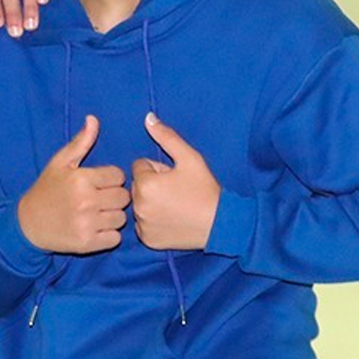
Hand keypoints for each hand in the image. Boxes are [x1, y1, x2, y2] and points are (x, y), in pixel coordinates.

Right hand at [17, 115, 128, 252]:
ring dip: (112, 216)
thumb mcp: (60, 163)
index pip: (118, 176)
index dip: (110, 179)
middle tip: (98, 199)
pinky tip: (95, 228)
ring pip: (121, 218)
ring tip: (96, 214)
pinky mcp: (87, 243)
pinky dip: (108, 235)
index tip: (97, 183)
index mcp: (81, 179)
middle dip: (113, 197)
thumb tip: (93, 119)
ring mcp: (87, 224)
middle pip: (123, 197)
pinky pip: (115, 238)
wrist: (28, 224)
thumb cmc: (47, 189)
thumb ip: (80, 142)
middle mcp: (86, 201)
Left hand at [131, 113, 220, 250]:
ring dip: (151, 202)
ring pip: (140, 204)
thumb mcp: (190, 158)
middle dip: (153, 185)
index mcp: (145, 184)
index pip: (140, 166)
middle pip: (138, 185)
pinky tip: (171, 220)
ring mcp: (142, 225)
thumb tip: (148, 118)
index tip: (174, 177)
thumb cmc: (205, 189)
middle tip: (176, 191)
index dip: (158, 169)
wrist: (220, 224)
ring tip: (175, 205)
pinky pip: (143, 223)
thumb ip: (166, 136)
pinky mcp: (148, 240)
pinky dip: (153, 221)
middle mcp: (139, 206)